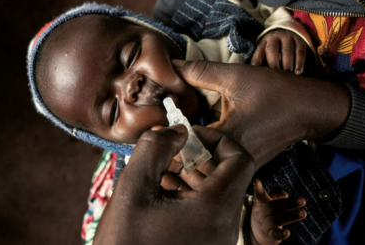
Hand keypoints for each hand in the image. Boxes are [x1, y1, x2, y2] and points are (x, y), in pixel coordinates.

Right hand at [94, 125, 254, 244]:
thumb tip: (178, 130)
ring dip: (193, 176)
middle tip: (169, 154)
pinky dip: (192, 196)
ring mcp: (220, 240)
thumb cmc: (124, 242)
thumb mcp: (133, 187)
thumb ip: (156, 147)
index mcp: (215, 209)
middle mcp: (227, 227)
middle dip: (200, 157)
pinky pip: (211, 212)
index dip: (217, 139)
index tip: (188, 136)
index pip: (240, 159)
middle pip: (229, 175)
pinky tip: (163, 194)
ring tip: (161, 174)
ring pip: (219, 193)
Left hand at [173, 60, 349, 167]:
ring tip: (177, 139)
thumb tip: (172, 65)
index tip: (158, 122)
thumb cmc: (277, 92)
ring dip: (188, 157)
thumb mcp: (236, 77)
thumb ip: (200, 72)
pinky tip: (198, 143)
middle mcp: (234, 161)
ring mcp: (242, 168)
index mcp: (228, 140)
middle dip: (174, 151)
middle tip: (161, 134)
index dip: (168, 135)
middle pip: (190, 165)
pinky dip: (205, 158)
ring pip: (204, 171)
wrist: (310, 109)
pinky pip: (218, 169)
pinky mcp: (246, 168)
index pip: (184, 147)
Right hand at [249, 179, 305, 244]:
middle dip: (289, 203)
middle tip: (302, 200)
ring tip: (303, 213)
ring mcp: (265, 225)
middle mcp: (261, 213)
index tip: (256, 180)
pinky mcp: (270, 236)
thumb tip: (284, 194)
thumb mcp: (268, 199)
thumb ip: (276, 192)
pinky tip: (287, 232)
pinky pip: (275, 234)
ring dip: (291, 216)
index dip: (258, 187)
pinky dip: (281, 234)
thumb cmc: (267, 210)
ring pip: (277, 219)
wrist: (259, 232)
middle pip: (275, 206)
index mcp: (261, 202)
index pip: (260, 194)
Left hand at [251, 29, 306, 74]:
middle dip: (273, 63)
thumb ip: (261, 60)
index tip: (258, 73)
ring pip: (287, 50)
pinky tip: (298, 72)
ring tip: (288, 75)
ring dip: (287, 64)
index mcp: (265, 41)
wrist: (290, 32)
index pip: (259, 51)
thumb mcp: (266, 51)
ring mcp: (288, 37)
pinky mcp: (300, 40)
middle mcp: (275, 37)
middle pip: (272, 49)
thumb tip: (254, 74)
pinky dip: (299, 63)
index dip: (257, 61)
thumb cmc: (276, 49)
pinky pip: (300, 52)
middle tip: (275, 77)